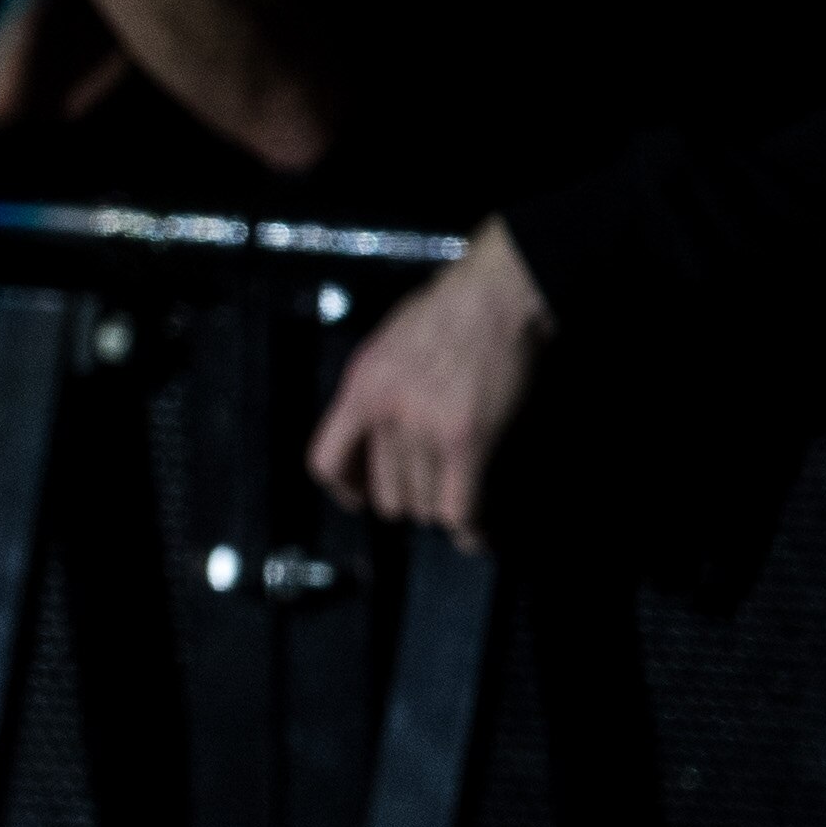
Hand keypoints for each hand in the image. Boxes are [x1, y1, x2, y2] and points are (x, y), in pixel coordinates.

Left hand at [307, 219, 553, 553]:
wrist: (498, 291)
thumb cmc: (451, 310)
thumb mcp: (387, 348)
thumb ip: (374, 393)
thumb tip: (371, 435)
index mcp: (360, 390)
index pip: (327, 462)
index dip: (344, 489)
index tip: (357, 497)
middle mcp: (385, 414)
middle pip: (383, 491)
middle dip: (407, 499)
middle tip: (429, 493)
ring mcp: (424, 428)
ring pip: (422, 502)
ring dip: (441, 509)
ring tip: (457, 505)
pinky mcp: (466, 438)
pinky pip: (460, 505)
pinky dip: (469, 527)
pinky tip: (476, 535)